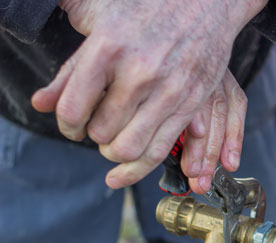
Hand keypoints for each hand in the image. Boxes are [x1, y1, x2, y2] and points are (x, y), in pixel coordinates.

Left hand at [31, 0, 265, 188]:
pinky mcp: (191, 103)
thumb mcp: (97, 24)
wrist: (204, 1)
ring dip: (118, 152)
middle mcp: (139, 71)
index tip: (73, 126)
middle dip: (94, 138)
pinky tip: (134, 159)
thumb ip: (68, 68)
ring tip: (115, 144)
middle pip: (102, 132)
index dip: (67, 125)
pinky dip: (144, 163)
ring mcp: (168, 89)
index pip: (73, 109)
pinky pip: (163, 147)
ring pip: (132, 148)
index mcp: (108, 48)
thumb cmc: (146, 9)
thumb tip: (41, 103)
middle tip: (97, 130)